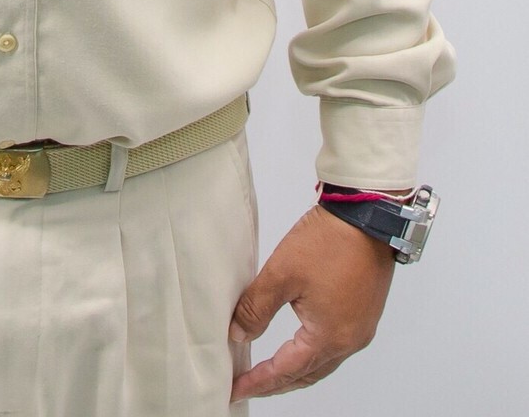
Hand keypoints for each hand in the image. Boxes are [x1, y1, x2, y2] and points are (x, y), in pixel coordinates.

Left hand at [229, 203, 393, 401]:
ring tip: (271, 371)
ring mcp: (361, 327)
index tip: (236, 389)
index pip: (286, 371)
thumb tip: (238, 334)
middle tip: (250, 385)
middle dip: (277, 383)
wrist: (367, 215)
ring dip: (296, 369)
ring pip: (323, 362)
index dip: (259, 382)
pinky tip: (301, 343)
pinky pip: (336, 345)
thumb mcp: (282, 274)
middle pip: (307, 374)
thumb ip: (256, 308)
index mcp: (329, 337)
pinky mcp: (364, 312)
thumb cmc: (330, 242)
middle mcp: (350, 340)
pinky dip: (313, 352)